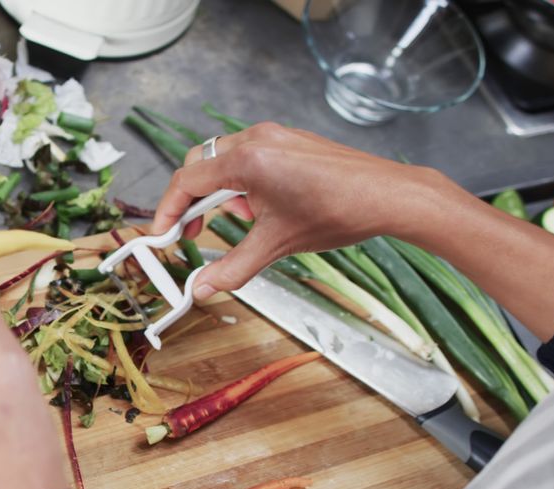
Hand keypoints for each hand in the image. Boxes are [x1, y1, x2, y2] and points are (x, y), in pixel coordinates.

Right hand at [152, 122, 463, 297]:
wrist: (389, 195)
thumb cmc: (339, 212)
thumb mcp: (276, 245)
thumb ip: (232, 268)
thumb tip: (202, 288)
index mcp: (248, 160)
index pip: (187, 180)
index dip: (168, 210)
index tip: (164, 235)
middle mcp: (257, 139)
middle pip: (200, 165)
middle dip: (194, 202)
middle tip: (196, 232)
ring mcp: (274, 135)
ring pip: (224, 161)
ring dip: (223, 193)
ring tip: (248, 221)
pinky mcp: (289, 140)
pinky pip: (249, 157)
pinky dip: (244, 183)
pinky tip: (266, 208)